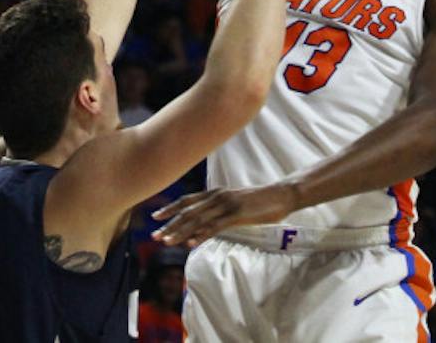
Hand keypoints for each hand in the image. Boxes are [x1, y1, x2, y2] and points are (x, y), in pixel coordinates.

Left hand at [151, 183, 297, 246]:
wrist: (280, 195)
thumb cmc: (258, 201)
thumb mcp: (234, 202)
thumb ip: (219, 208)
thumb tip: (205, 221)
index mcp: (215, 192)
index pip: (187, 200)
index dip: (170, 208)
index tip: (155, 217)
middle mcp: (217, 197)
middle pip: (187, 211)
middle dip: (170, 224)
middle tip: (155, 235)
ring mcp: (226, 205)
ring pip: (197, 220)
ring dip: (180, 231)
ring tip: (167, 242)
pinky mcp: (236, 215)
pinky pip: (215, 227)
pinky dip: (201, 235)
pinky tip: (191, 243)